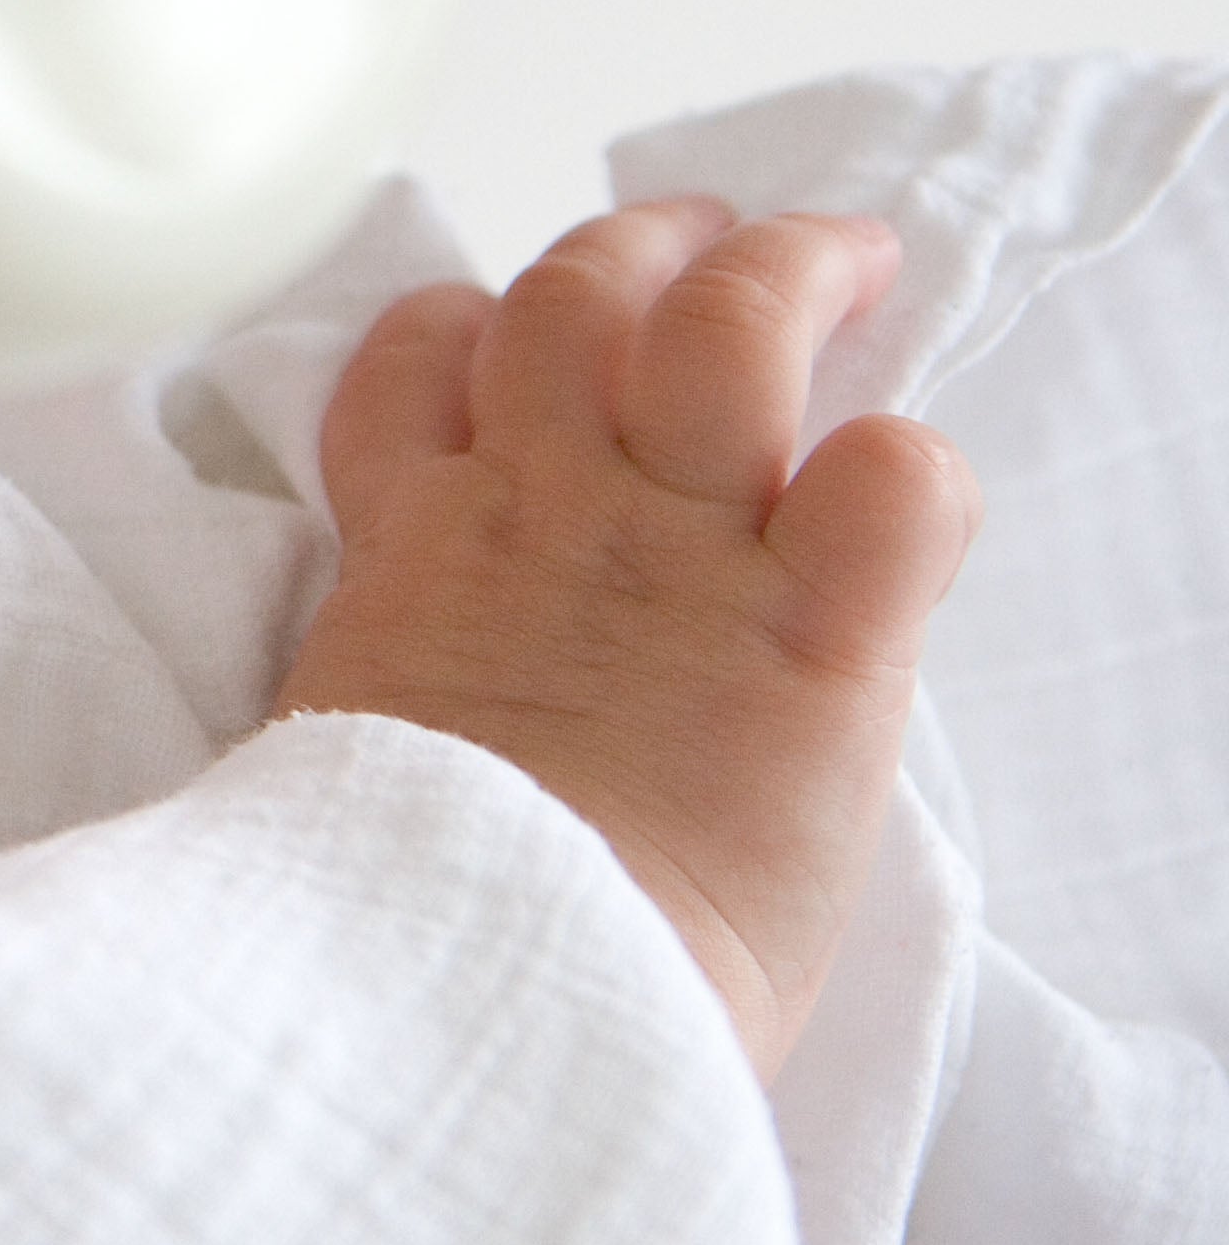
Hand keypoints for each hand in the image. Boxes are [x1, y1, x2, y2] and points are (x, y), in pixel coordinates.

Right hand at [272, 201, 976, 1076]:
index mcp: (413, 552)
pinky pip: (893, 482)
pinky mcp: (815, 644)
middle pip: (574, 299)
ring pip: (722, 327)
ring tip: (835, 258)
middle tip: (705, 239)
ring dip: (784, 271)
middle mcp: (535, 514)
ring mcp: (671, 558)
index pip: (413, 365)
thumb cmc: (401, 927)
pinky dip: (910, 467)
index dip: (465, 330)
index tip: (507, 345)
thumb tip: (410, 736)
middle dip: (646, 246)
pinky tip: (901, 481)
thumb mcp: (334, 770)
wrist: (475, 1005)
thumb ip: (386, 694)